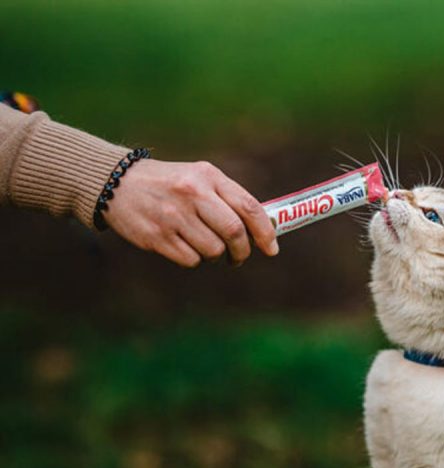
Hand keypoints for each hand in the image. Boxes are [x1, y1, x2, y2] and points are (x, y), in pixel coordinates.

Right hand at [104, 159, 277, 266]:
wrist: (116, 183)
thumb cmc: (170, 184)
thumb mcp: (199, 178)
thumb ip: (228, 199)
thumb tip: (263, 230)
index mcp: (208, 176)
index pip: (249, 207)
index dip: (266, 232)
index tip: (272, 249)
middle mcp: (192, 193)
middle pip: (234, 233)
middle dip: (242, 251)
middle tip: (239, 257)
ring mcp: (173, 216)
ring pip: (214, 250)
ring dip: (216, 256)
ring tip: (206, 246)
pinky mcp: (157, 236)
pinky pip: (191, 260)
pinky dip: (194, 259)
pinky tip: (184, 246)